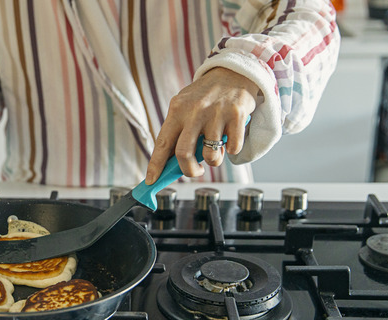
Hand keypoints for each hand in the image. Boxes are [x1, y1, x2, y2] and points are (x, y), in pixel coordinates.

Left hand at [146, 67, 258, 183]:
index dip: (155, 165)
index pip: (162, 143)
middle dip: (189, 170)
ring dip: (213, 160)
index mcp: (177, 110)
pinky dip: (232, 150)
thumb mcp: (186, 106)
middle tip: (194, 171)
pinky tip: (230, 137)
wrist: (234, 71)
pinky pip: (233, 148)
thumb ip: (178, 131)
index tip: (151, 180)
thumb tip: (170, 163)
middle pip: (183, 154)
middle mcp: (195, 111)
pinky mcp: (237, 116)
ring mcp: (216, 113)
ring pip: (210, 155)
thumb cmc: (207, 95)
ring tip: (215, 150)